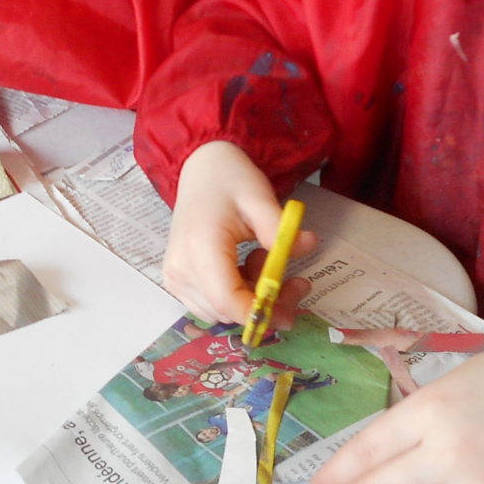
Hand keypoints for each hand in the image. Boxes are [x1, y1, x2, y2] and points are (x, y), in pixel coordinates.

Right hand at [162, 141, 319, 324]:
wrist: (202, 170)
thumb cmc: (230, 180)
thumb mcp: (260, 198)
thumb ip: (280, 229)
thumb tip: (307, 245)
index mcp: (200, 247)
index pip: (227, 300)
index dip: (259, 313)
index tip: (291, 310)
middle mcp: (181, 269)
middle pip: (227, 311)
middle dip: (265, 305)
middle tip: (298, 282)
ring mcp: (175, 278)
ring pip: (222, 312)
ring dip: (252, 299)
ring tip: (266, 260)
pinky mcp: (177, 281)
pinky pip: (213, 304)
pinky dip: (238, 295)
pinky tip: (248, 266)